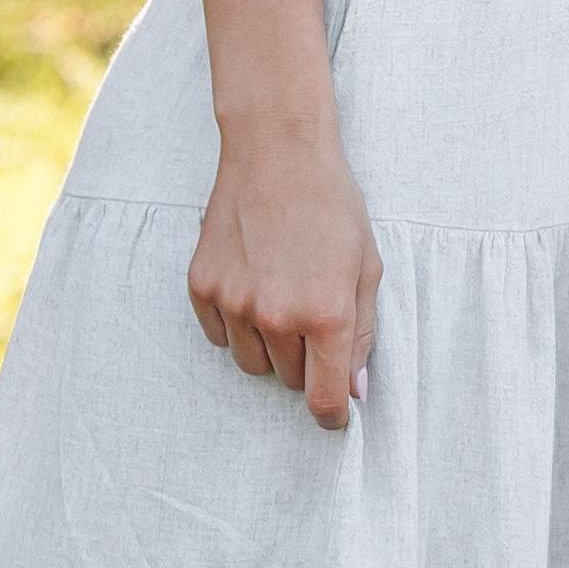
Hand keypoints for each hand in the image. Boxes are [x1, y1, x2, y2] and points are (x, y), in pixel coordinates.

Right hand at [191, 133, 384, 428]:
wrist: (277, 154)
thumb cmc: (332, 207)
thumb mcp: (366, 269)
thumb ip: (363, 335)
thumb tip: (353, 391)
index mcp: (325, 314)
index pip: (322, 399)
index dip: (331, 414)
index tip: (334, 413)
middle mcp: (275, 316)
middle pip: (289, 381)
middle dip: (306, 361)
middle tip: (313, 316)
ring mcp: (233, 303)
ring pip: (253, 364)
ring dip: (270, 346)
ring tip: (282, 296)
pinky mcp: (202, 287)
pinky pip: (221, 337)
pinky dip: (238, 324)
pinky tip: (253, 284)